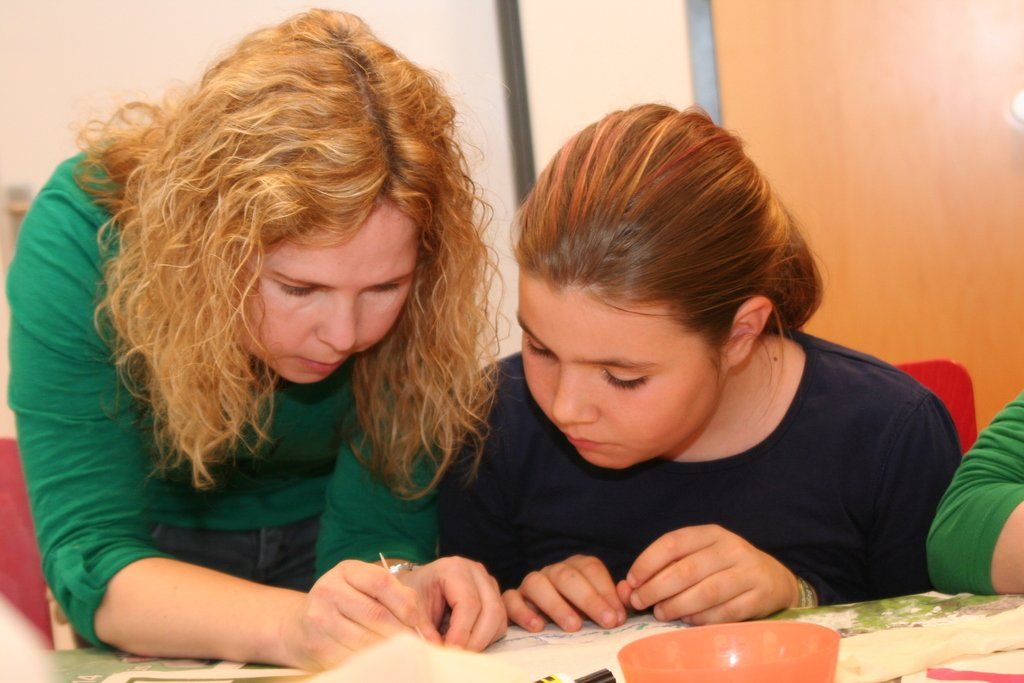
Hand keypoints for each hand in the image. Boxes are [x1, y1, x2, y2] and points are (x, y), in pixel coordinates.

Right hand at [278, 559, 440, 669]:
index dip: (406, 605)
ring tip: (406, 656)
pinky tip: (383, 663)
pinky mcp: (316, 644)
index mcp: (347, 570)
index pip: (382, 582)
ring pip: (365, 639)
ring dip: (390, 651)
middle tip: (420, 646)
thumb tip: (426, 627)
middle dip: (402, 633)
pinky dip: (372, 662)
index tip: (422, 626)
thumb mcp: (367, 590)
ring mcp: (320, 616)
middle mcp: (329, 588)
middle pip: (376, 614)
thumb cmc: (347, 605)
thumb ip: (397, 597)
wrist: (301, 626)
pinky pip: (351, 657)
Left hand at [396, 556, 506, 650]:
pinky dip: (486, 638)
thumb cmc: (410, 595)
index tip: (448, 652)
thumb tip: (438, 649)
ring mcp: (488, 583)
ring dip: (482, 641)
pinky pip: (499, 622)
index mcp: (453, 569)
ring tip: (458, 650)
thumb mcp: (408, 610)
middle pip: (491, 610)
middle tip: (457, 657)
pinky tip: (465, 641)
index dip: (461, 632)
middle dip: (476, 640)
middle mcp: (476, 572)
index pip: (469, 603)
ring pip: (499, 618)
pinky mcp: (493, 596)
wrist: (415, 586)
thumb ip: (422, 629)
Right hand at [503, 555, 626, 632]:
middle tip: (607, 621)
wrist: (542, 617)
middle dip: (589, 599)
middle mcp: (552, 571)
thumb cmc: (576, 610)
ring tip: (574, 626)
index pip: (591, 568)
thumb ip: (614, 599)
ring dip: (556, 605)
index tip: (618, 616)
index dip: (606, 591)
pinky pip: (512, 599)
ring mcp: (531, 583)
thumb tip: (627, 593)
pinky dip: (523, 612)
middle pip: (567, 576)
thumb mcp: (598, 605)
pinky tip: (538, 626)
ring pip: (537, 583)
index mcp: (575, 567)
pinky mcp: (513, 599)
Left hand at [624, 525, 797, 625]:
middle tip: (640, 602)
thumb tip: (626, 587)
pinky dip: (702, 619)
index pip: (673, 542)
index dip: (648, 562)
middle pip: (687, 569)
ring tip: (660, 613)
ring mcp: (748, 572)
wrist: (773, 579)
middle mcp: (731, 548)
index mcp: (711, 533)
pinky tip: (687, 621)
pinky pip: (725, 612)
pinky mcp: (759, 597)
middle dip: (657, 588)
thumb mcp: (699, 557)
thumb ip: (664, 568)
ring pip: (705, 592)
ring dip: (677, 606)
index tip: (632, 581)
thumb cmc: (724, 567)